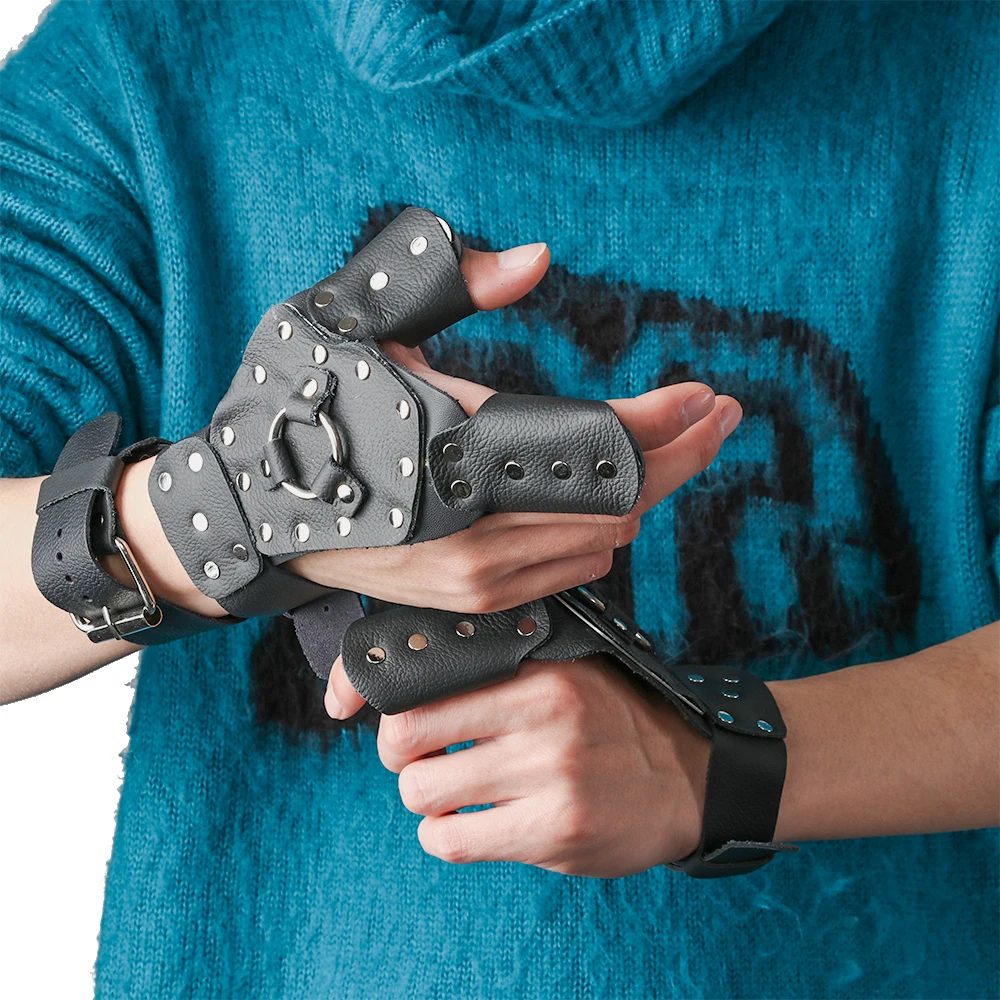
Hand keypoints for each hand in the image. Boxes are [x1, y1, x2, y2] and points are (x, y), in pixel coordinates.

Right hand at [290, 241, 741, 613]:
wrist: (246, 507)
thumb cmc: (293, 403)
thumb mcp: (355, 319)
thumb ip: (449, 280)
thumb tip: (539, 256)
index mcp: (450, 447)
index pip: (590, 443)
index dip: (660, 420)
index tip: (706, 395)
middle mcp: (472, 524)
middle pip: (616, 499)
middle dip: (682, 455)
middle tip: (723, 417)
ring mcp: (474, 572)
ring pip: (602, 539)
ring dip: (649, 492)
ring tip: (685, 446)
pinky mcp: (471, 597)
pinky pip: (573, 569)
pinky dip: (605, 528)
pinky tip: (622, 494)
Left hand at [373, 656, 708, 876]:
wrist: (685, 779)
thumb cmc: (610, 721)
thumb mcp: (568, 668)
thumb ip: (505, 663)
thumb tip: (418, 664)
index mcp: (540, 671)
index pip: (426, 682)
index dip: (397, 707)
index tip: (404, 720)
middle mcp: (544, 716)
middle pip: (409, 737)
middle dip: (399, 755)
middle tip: (415, 760)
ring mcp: (550, 777)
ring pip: (422, 793)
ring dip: (424, 800)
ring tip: (448, 795)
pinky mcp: (555, 832)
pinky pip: (455, 841)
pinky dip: (442, 837)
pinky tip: (463, 826)